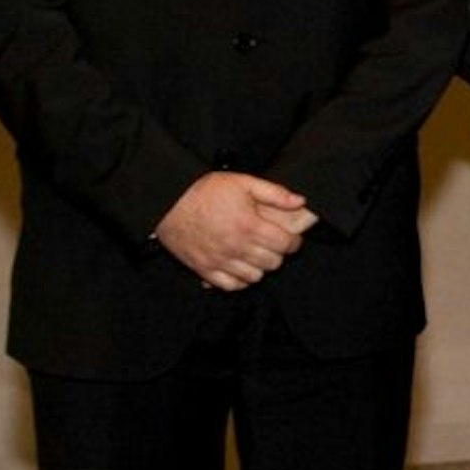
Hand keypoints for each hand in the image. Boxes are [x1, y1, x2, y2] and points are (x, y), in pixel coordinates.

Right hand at [154, 172, 308, 289]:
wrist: (169, 202)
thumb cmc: (204, 191)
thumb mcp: (244, 183)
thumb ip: (275, 193)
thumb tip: (300, 201)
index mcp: (249, 226)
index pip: (285, 245)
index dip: (293, 242)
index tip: (290, 238)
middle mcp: (236, 247)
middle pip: (273, 263)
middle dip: (277, 254)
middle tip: (272, 245)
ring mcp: (219, 261)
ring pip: (254, 277)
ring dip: (259, 267)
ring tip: (256, 255)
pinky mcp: (204, 269)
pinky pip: (230, 286)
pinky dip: (239, 280)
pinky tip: (240, 267)